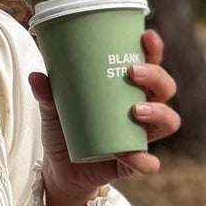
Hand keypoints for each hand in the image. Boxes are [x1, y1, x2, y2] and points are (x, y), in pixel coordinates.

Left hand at [29, 26, 179, 205]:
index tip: (146, 36)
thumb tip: (37, 77)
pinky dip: (144, 160)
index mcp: (127, 89)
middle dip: (156, 76)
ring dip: (158, 112)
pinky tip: (132, 155)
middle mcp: (141, 108)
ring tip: (135, 109)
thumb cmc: (63, 130)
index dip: (154, 49)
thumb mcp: (52, 109)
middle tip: (132, 71)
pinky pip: (149, 163)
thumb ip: (47, 94)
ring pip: (168, 121)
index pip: (150, 64)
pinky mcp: (133, 162)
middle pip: (165, 88)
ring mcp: (140, 136)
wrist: (59, 169)